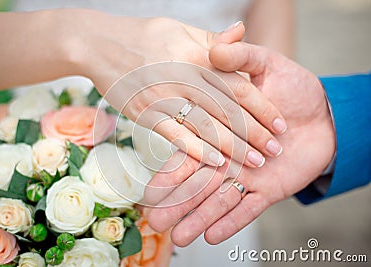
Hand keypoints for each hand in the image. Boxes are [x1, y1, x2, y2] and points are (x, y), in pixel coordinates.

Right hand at [0, 9, 284, 167]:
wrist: (99, 44)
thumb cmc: (145, 35)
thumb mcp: (181, 29)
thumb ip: (213, 38)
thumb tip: (242, 32)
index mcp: (198, 54)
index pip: (239, 85)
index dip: (263, 107)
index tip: (281, 125)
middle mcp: (184, 76)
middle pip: (228, 110)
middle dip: (255, 133)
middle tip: (275, 151)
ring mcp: (164, 96)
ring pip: (206, 126)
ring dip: (232, 147)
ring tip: (254, 163)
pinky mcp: (145, 114)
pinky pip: (175, 135)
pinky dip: (197, 150)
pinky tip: (215, 163)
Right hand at [144, 42, 335, 245]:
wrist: (325, 113)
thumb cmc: (294, 87)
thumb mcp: (267, 65)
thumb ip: (243, 60)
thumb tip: (218, 49)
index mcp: (220, 129)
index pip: (189, 150)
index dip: (170, 170)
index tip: (150, 188)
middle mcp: (229, 155)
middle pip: (197, 182)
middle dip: (176, 202)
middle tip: (154, 222)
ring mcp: (248, 174)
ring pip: (219, 199)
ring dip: (199, 218)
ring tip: (179, 238)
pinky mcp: (269, 189)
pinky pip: (249, 208)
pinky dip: (232, 222)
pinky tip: (212, 237)